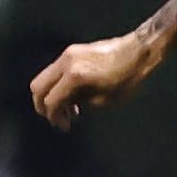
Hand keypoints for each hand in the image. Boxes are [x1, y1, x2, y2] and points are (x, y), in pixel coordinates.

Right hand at [31, 34, 160, 129]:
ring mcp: (67, 54)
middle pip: (38, 86)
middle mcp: (65, 62)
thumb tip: (68, 106)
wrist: (139, 50)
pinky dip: (58, 84)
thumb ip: (80, 103)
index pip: (51, 100)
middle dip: (43, 105)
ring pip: (45, 77)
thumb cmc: (127, 78)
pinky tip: (74, 96)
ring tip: (70, 110)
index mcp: (74, 76)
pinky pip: (56, 70)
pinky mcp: (72, 51)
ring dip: (51, 95)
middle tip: (56, 118)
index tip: (64, 126)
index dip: (54, 116)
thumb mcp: (105, 99)